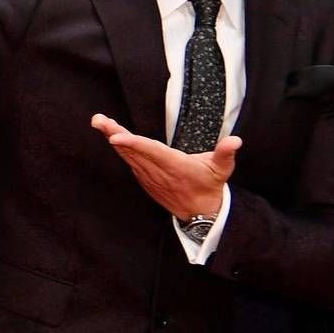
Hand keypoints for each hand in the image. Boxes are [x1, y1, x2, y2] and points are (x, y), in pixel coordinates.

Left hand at [89, 113, 237, 220]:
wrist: (199, 212)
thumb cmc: (210, 186)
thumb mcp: (222, 170)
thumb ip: (225, 153)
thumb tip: (235, 141)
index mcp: (175, 166)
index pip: (151, 151)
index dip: (132, 143)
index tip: (115, 136)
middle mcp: (158, 171)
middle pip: (132, 150)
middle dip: (114, 134)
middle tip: (98, 120)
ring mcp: (149, 176)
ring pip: (127, 155)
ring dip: (113, 137)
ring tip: (99, 122)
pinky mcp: (145, 179)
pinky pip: (129, 161)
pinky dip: (119, 148)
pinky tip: (110, 135)